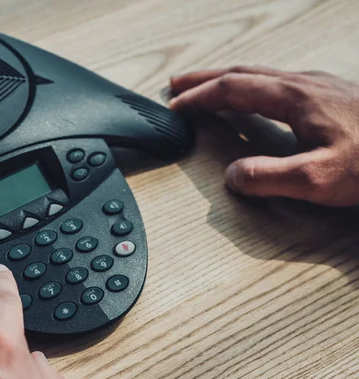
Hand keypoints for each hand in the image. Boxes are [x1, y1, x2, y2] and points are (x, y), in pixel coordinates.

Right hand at [170, 66, 358, 205]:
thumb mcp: (317, 179)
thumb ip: (268, 178)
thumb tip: (233, 175)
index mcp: (294, 98)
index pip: (232, 88)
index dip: (199, 97)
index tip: (175, 107)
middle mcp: (304, 84)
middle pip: (242, 71)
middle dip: (205, 78)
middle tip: (178, 84)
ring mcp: (319, 86)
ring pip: (261, 73)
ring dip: (227, 78)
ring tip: (207, 88)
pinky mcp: (330, 96)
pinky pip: (277, 82)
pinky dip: (251, 86)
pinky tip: (254, 99)